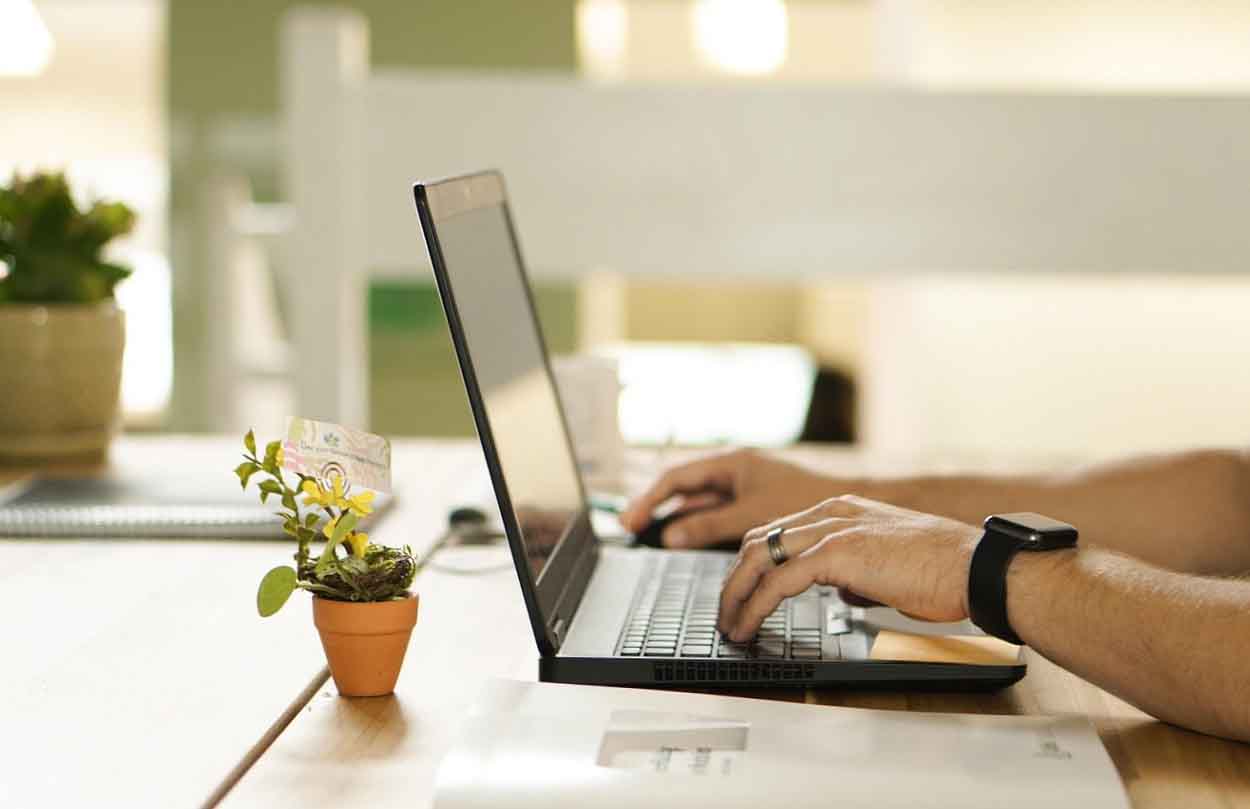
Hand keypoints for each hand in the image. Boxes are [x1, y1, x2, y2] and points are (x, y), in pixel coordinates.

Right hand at [620, 449, 838, 548]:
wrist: (846, 505)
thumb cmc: (807, 501)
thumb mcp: (751, 516)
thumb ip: (709, 526)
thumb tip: (671, 536)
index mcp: (732, 462)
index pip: (677, 477)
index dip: (650, 499)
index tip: (631, 520)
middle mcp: (734, 471)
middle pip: (684, 487)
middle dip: (656, 505)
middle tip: (630, 527)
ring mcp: (743, 486)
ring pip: (699, 501)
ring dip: (675, 515)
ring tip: (649, 533)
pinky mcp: (752, 502)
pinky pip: (715, 511)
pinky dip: (698, 523)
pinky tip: (685, 537)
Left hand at [717, 495, 980, 641]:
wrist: (976, 567)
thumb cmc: (944, 570)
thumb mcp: (888, 565)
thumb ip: (858, 571)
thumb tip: (843, 590)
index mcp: (842, 509)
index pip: (777, 531)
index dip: (752, 564)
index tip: (741, 593)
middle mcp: (831, 512)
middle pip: (757, 539)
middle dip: (734, 579)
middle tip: (725, 612)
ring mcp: (832, 529)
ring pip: (758, 556)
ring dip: (736, 594)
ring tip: (729, 625)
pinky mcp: (838, 554)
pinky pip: (779, 580)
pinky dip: (756, 605)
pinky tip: (748, 625)